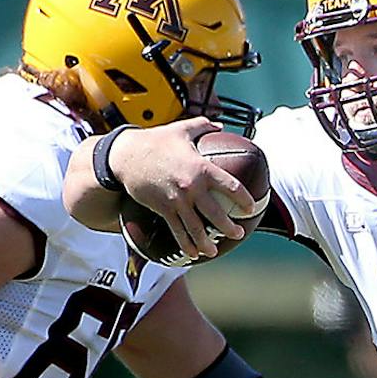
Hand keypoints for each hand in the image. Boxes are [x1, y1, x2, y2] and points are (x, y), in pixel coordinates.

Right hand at [107, 119, 253, 263]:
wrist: (125, 155)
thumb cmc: (156, 140)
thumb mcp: (181, 129)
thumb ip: (203, 126)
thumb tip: (221, 124)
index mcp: (202, 168)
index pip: (232, 187)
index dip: (245, 199)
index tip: (251, 208)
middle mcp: (192, 187)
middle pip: (217, 214)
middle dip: (230, 227)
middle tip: (238, 233)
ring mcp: (177, 200)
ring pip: (197, 228)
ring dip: (208, 242)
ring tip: (215, 250)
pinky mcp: (163, 209)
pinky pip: (177, 231)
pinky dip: (186, 244)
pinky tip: (193, 253)